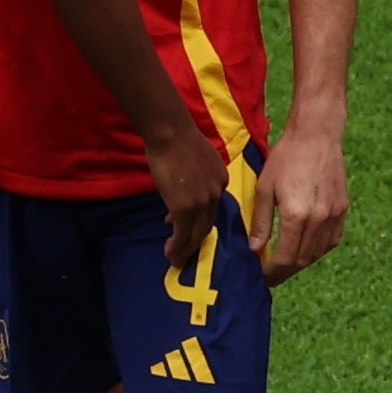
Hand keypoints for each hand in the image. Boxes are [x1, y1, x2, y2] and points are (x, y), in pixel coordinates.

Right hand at [143, 121, 222, 275]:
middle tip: (185, 253)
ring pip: (196, 234)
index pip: (212, 207)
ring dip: (185, 249)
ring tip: (176, 259)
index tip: (181, 224)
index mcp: (222, 180)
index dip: (198, 219)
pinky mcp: (184, 207)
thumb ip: (197, 174)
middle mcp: (216, 194)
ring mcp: (201, 202)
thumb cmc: (179, 139)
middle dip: (196, 242)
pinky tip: (169, 252)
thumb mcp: (200, 157)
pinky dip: (176, 246)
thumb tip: (183, 186)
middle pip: (208, 225)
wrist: (170, 133)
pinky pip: (181, 233)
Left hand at [252, 117, 349, 281]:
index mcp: (296, 215)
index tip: (263, 277)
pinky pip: (332, 240)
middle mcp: (318, 219)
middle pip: (302, 259)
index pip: (285, 257)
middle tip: (272, 275)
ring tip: (286, 263)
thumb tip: (255, 250)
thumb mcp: (265, 188)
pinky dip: (318, 249)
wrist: (316, 135)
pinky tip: (307, 248)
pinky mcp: (342, 209)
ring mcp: (334, 215)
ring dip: (301, 262)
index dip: (273, 272)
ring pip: (318, 253)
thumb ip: (261, 222)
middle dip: (286, 271)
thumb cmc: (286, 157)